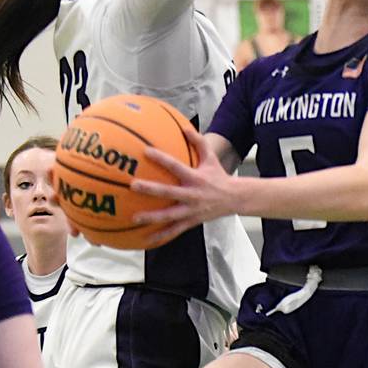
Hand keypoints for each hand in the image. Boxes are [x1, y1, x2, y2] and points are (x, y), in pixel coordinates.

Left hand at [131, 131, 238, 246]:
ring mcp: (191, 210)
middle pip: (169, 192)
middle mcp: (192, 195)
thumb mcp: (211, 158)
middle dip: (151, 190)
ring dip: (152, 217)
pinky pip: (175, 230)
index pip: (176, 166)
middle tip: (133, 186)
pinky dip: (162, 236)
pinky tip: (147, 240)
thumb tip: (184, 127)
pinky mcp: (192, 222)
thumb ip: (198, 142)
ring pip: (169, 216)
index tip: (146, 151)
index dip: (161, 158)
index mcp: (195, 178)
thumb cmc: (218, 176)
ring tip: (134, 218)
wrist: (235, 198)